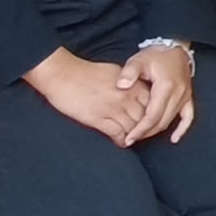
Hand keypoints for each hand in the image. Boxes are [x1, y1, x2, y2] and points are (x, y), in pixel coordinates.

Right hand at [24, 50, 149, 142]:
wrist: (62, 74)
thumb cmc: (85, 72)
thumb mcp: (114, 72)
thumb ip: (128, 83)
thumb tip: (136, 94)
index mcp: (131, 83)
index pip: (152, 102)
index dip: (152, 114)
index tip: (150, 120)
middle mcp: (126, 96)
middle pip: (145, 118)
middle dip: (146, 128)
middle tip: (144, 135)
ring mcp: (112, 108)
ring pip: (133, 128)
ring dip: (134, 136)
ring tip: (133, 140)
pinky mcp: (98, 118)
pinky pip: (117, 134)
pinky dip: (121, 141)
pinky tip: (121, 143)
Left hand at [114, 43, 197, 144]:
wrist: (174, 45)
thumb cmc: (156, 54)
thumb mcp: (139, 60)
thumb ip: (129, 72)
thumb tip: (121, 85)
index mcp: (166, 86)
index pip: (152, 115)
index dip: (140, 129)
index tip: (128, 138)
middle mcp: (178, 93)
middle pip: (162, 121)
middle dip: (146, 133)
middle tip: (130, 140)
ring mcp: (185, 96)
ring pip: (171, 120)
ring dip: (156, 130)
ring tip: (141, 137)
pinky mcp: (188, 96)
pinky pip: (188, 116)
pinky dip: (182, 128)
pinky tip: (175, 138)